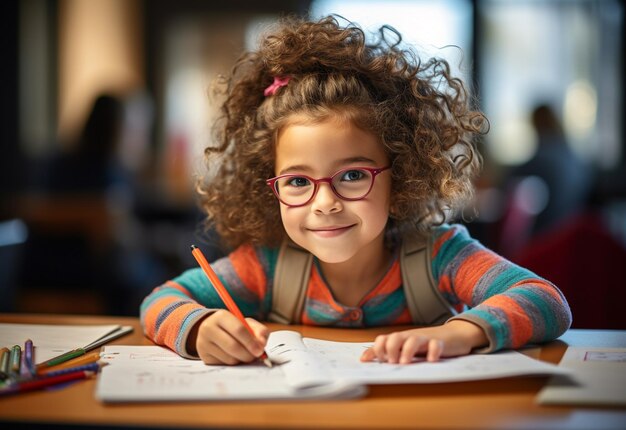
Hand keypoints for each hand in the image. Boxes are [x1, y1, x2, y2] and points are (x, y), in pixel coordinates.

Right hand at [191, 310, 269, 364]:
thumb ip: (259, 330)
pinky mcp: (204, 356)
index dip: (251, 342)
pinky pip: (224, 365)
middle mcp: (209, 328)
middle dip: (248, 354)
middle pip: (233, 346)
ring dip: (241, 359)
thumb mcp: (247, 323)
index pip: (238, 330)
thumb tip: (262, 343)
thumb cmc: (233, 326)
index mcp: (221, 316)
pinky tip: (233, 356)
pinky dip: (233, 363)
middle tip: (256, 356)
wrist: (212, 330)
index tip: (260, 350)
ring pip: (229, 358)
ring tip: (244, 354)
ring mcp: (203, 343)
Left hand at [360, 320, 487, 363]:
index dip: (378, 348)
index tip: (379, 361)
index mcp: (401, 338)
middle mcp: (411, 336)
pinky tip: (431, 360)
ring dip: (407, 350)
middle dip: (391, 348)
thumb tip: (363, 358)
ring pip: (414, 339)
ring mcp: (426, 338)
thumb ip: (386, 352)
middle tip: (391, 362)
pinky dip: (433, 351)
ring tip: (405, 363)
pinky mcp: (441, 342)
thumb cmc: (426, 344)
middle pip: (396, 337)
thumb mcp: (406, 347)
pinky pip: (436, 344)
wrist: (454, 335)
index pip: (384, 339)